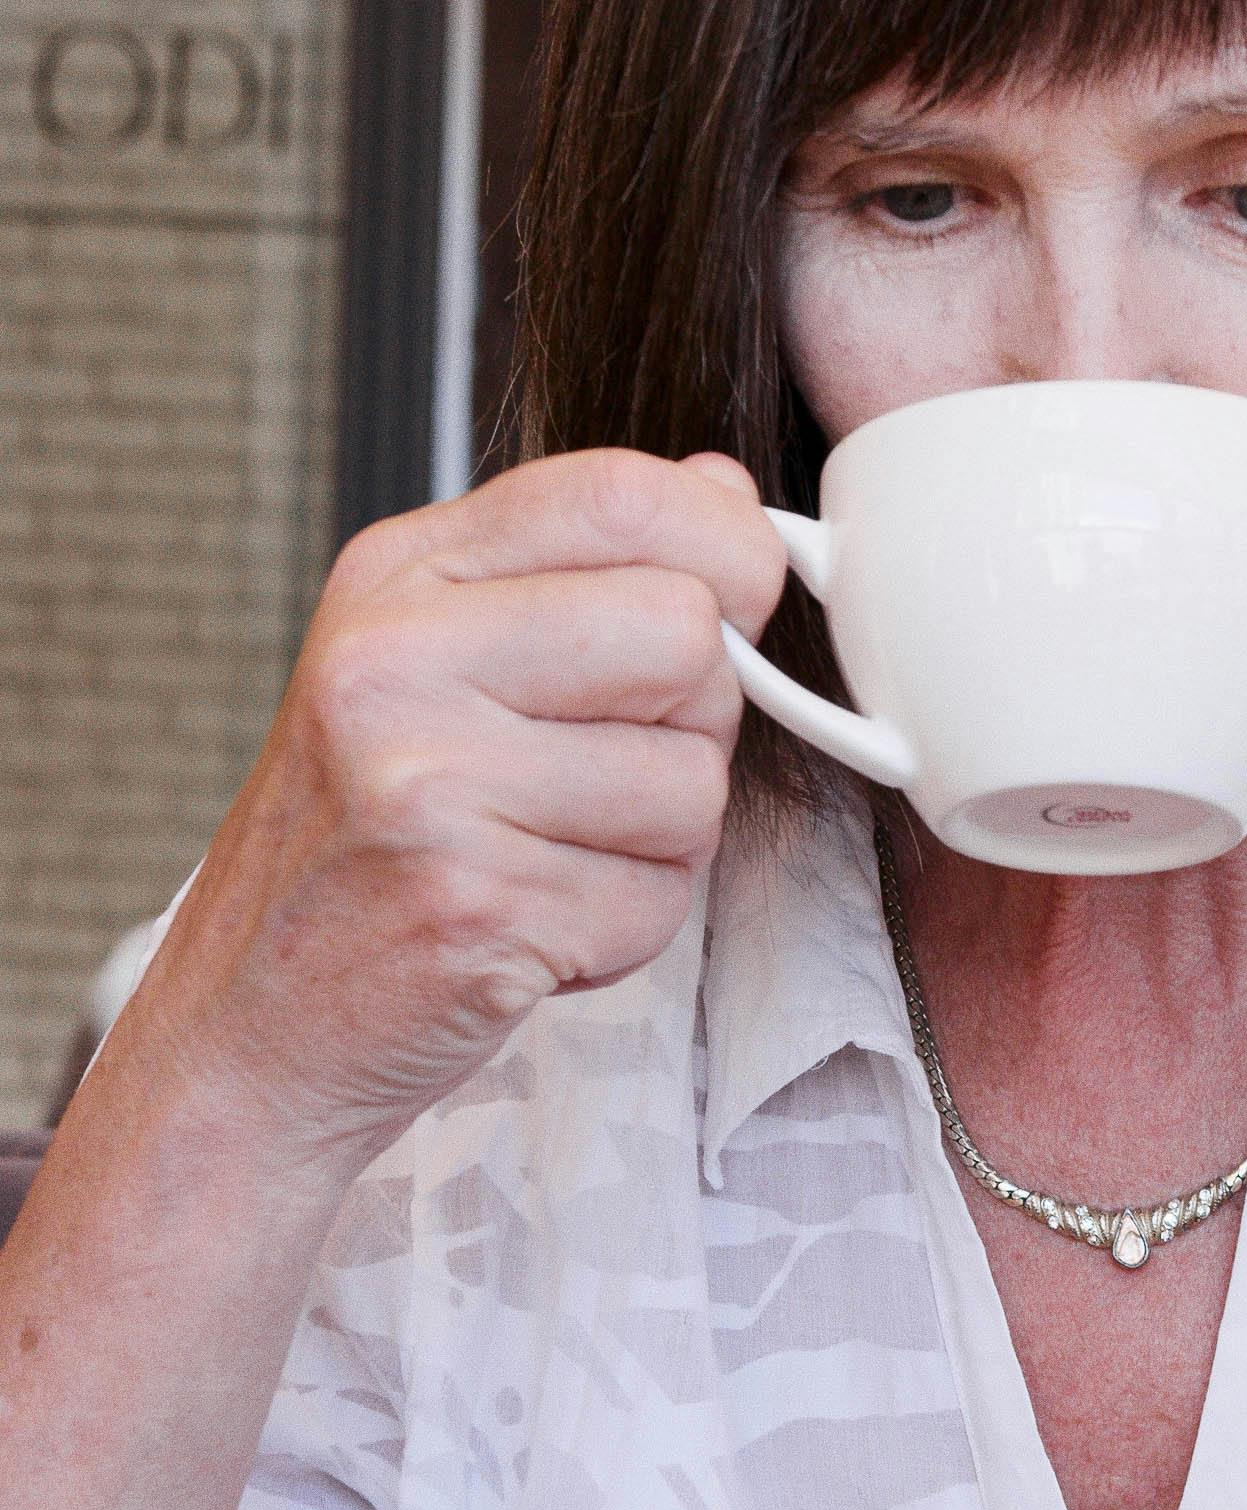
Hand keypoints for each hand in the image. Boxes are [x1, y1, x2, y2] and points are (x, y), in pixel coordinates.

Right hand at [115, 448, 786, 1176]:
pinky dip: (623, 928)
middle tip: (601, 770)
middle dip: (692, 719)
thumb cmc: (368, 840)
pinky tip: (532, 922)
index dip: (727, 549)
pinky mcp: (474, 904)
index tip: (731, 605)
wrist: (252, 1017)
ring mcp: (427, 783)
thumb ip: (582, 569)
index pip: (624, 495)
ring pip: (694, 781)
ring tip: (549, 853)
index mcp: (400, 575)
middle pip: (687, 635)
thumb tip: (726, 492)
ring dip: (660, 842)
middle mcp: (398, 661)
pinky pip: (661, 899)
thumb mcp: (442, 659)